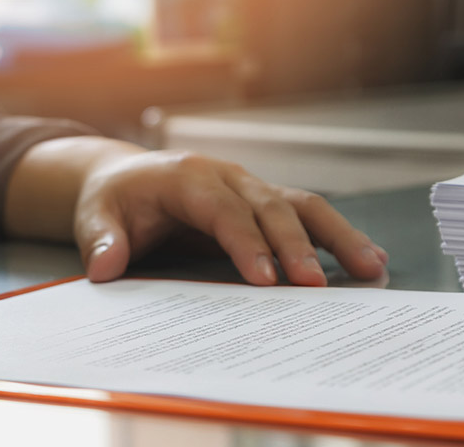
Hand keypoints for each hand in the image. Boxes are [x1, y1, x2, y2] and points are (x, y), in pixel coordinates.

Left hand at [4, 137, 386, 285]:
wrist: (121, 178)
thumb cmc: (112, 200)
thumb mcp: (94, 217)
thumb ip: (101, 240)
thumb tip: (104, 266)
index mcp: (185, 176)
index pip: (221, 210)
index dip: (245, 243)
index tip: (265, 280)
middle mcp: (224, 175)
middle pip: (269, 206)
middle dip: (294, 246)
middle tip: (314, 288)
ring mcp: (246, 184)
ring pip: (298, 204)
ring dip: (334, 236)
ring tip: (369, 268)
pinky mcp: (259, 199)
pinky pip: (302, 212)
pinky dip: (334, 234)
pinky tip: (364, 256)